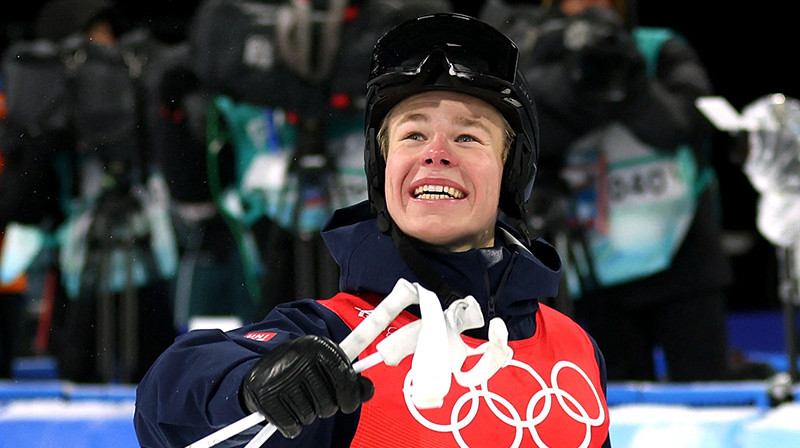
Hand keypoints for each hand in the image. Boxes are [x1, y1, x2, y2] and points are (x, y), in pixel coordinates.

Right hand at [241, 335, 373, 438]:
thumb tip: (367, 391)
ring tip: (300, 400)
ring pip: (309, 416)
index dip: (350, 397)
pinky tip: (288, 412)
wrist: (264, 366)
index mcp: (319, 346)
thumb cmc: (304, 368)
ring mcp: (280, 376)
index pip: (344, 378)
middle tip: (316, 397)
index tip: (347, 404)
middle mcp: (299, 358)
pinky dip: (292, 426)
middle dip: (326, 407)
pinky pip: (290, 425)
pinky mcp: (264, 394)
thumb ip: (349, 379)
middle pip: (328, 403)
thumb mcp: (326, 364)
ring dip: (308, 415)